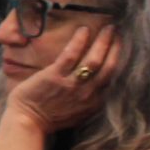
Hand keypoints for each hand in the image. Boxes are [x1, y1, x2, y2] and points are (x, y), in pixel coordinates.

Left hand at [4, 24, 122, 136]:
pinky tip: (83, 30)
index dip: (119, 60)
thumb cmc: (50, 117)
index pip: (113, 78)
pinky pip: (71, 55)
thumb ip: (90, 99)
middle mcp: (87, 94)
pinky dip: (79, 41)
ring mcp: (71, 85)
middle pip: (109, 67)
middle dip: (115, 47)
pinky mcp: (54, 77)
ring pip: (94, 60)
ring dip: (103, 42)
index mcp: (94, 102)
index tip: (122, 46)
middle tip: (117, 31)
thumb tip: (99, 83)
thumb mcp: (78, 112)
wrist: (27, 122)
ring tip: (108, 27)